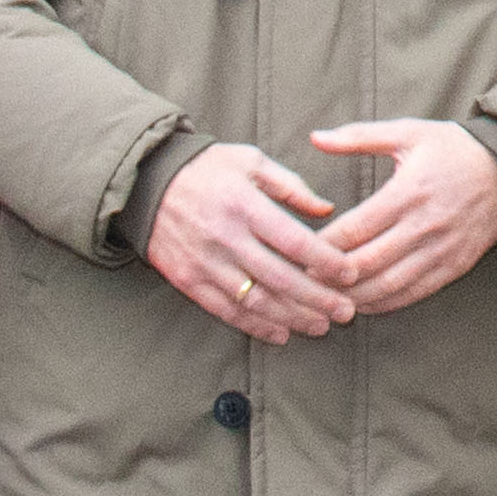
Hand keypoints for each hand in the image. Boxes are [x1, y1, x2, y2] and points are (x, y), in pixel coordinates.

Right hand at [147, 143, 353, 341]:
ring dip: (292, 318)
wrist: (146, 182)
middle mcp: (226, 237)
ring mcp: (205, 262)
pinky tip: (280, 334)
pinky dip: (255, 326)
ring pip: (255, 300)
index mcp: (245, 204)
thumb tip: (326, 208)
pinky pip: (226, 310)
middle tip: (346, 313)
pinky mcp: (188, 280)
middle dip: (318, 300)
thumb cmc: (207, 168)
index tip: (351, 274)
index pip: (295, 241)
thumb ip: (291, 186)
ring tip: (320, 326)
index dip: (327, 262)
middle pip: (280, 278)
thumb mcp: (251, 161)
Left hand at [309, 117, 496, 314]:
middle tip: (304, 279)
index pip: (355, 229)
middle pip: (367, 263)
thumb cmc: (453, 149)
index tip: (299, 250)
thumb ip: (359, 137)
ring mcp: (441, 250)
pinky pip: (413, 294)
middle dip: (331, 276)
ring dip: (353, 296)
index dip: (322, 246)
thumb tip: (316, 138)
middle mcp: (425, 225)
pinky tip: (363, 303)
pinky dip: (384, 303)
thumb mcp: (409, 132)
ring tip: (327, 296)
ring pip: (388, 285)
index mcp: (409, 192)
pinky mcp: (454, 266)